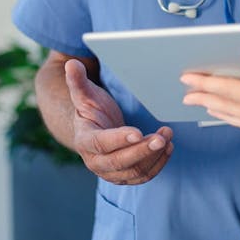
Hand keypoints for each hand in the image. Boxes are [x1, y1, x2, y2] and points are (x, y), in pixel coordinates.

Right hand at [65, 59, 173, 184]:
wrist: (94, 130)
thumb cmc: (91, 109)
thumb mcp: (84, 94)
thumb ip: (77, 81)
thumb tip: (71, 63)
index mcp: (84, 140)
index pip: (101, 143)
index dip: (119, 139)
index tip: (138, 132)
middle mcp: (95, 161)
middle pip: (119, 162)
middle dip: (142, 151)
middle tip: (161, 138)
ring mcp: (110, 172)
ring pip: (134, 172)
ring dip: (153, 156)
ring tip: (167, 136)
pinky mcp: (125, 176)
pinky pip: (143, 176)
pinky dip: (157, 164)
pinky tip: (168, 148)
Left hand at [181, 48, 239, 148]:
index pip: (230, 89)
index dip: (207, 82)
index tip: (188, 77)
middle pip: (226, 104)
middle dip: (204, 96)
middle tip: (185, 92)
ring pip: (234, 116)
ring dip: (214, 108)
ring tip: (200, 104)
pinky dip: (231, 118)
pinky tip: (229, 116)